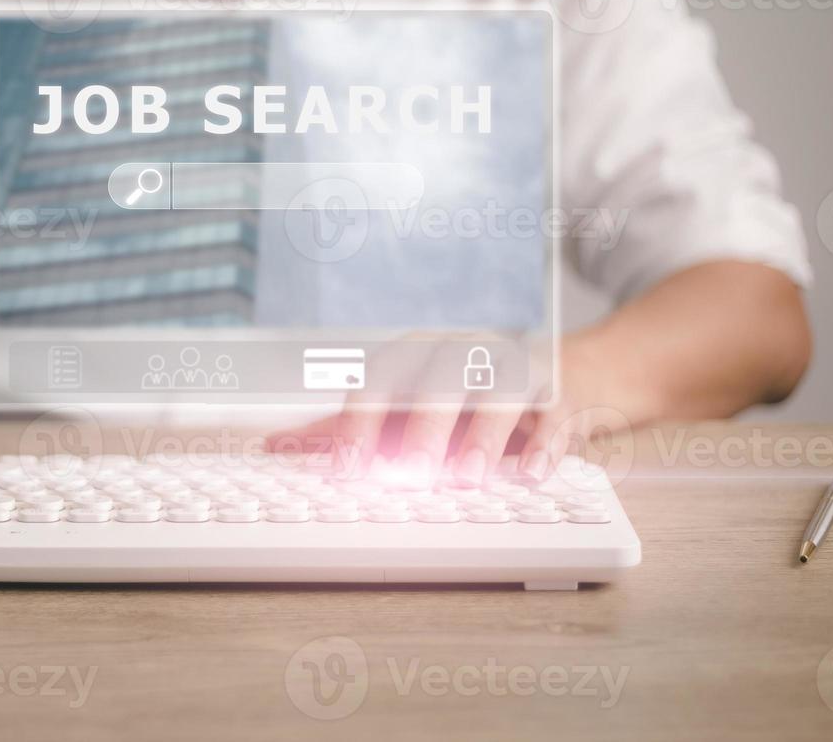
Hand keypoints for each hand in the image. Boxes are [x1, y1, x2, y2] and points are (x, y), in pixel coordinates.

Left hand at [272, 332, 637, 486]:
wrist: (559, 374)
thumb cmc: (462, 396)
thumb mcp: (403, 406)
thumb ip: (345, 428)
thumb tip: (273, 447)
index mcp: (416, 356)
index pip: (380, 382)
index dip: (360, 424)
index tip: (346, 468)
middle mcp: (462, 355)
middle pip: (438, 383)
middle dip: (422, 428)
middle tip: (408, 475)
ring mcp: (513, 370)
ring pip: (497, 393)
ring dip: (480, 435)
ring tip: (465, 477)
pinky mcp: (558, 393)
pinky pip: (552, 414)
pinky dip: (543, 444)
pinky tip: (531, 473)